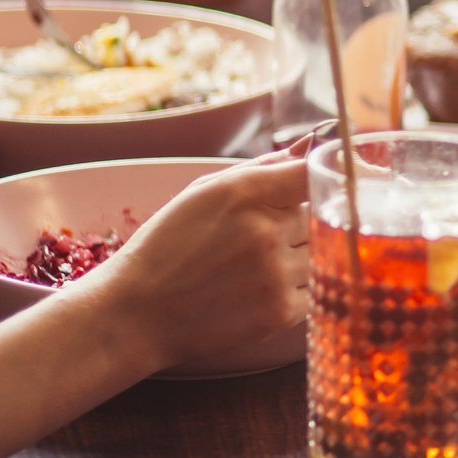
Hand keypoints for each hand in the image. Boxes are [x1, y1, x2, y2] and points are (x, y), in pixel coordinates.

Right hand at [91, 154, 311, 370]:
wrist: (137, 313)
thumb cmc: (168, 247)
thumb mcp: (202, 193)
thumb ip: (263, 167)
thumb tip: (312, 144)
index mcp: (243, 192)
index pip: (311, 171)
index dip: (321, 177)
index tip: (317, 185)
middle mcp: (265, 229)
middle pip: (318, 213)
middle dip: (298, 222)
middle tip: (257, 239)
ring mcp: (276, 272)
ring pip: (319, 252)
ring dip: (298, 257)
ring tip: (253, 267)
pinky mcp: (281, 311)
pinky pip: (315, 288)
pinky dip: (297, 289)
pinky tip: (260, 290)